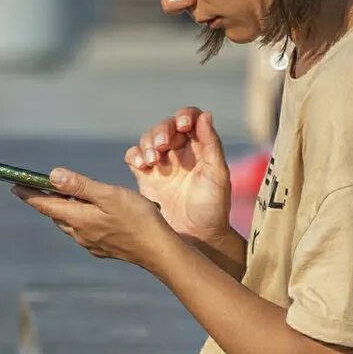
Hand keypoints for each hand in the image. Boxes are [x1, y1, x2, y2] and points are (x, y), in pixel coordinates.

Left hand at [18, 169, 176, 268]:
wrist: (159, 250)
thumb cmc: (137, 218)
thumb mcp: (108, 195)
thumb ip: (80, 185)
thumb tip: (52, 176)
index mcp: (78, 218)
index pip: (45, 204)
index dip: (28, 193)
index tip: (14, 184)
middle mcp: (80, 233)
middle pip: (56, 214)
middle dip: (46, 201)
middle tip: (37, 187)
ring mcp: (92, 243)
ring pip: (70, 224)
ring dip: (64, 211)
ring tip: (64, 198)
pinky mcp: (104, 249)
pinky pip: (84, 233)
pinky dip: (81, 221)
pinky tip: (90, 216)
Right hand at [124, 106, 233, 243]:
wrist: (196, 238)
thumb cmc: (213, 208)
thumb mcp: (217, 175)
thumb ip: (211, 145)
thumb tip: (205, 115)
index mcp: (199, 148)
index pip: (189, 119)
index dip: (184, 116)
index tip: (183, 126)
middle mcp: (179, 153)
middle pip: (165, 127)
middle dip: (162, 131)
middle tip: (162, 145)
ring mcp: (161, 165)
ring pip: (148, 140)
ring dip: (147, 144)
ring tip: (152, 160)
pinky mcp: (145, 178)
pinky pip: (134, 157)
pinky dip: (135, 155)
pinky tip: (141, 165)